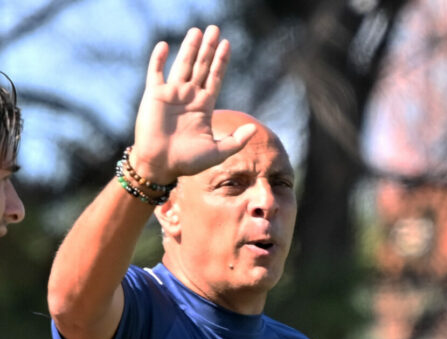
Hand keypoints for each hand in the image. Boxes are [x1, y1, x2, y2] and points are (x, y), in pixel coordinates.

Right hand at [131, 25, 255, 183]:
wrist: (161, 165)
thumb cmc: (188, 161)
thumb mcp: (218, 151)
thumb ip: (236, 140)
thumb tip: (253, 128)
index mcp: (204, 106)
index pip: (215, 78)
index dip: (221, 61)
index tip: (228, 44)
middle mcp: (189, 96)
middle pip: (201, 66)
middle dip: (208, 48)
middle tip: (215, 28)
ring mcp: (171, 94)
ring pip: (183, 65)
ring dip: (190, 48)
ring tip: (197, 31)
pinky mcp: (154, 95)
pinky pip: (156, 72)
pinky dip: (159, 59)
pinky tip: (165, 45)